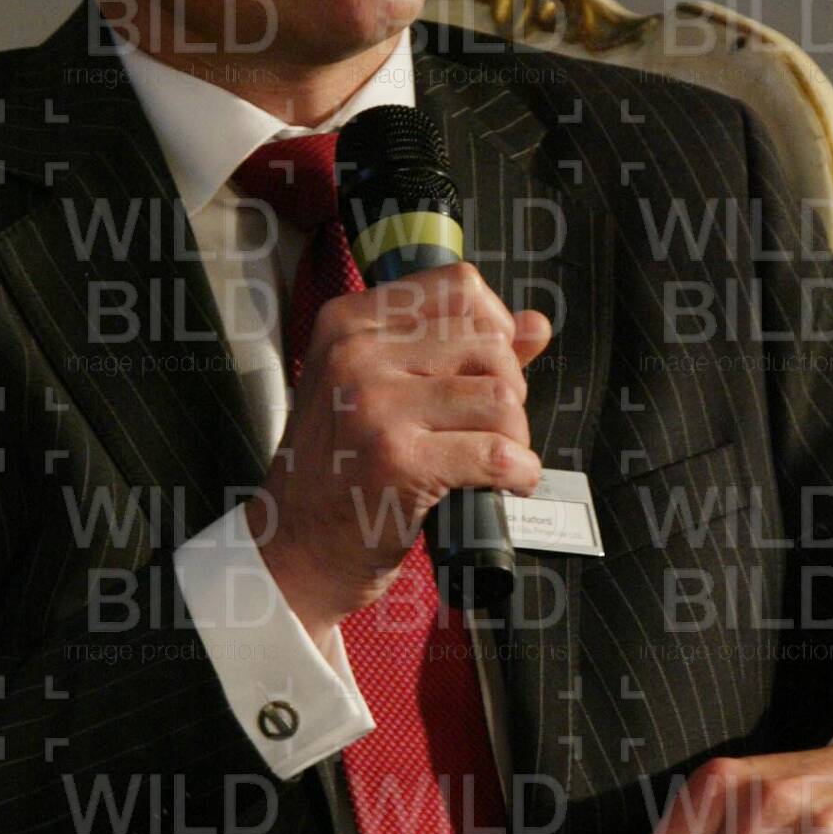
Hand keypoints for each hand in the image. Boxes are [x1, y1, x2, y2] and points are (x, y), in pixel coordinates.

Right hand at [246, 261, 552, 640]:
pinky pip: (497, 452)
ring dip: (514, 436)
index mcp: (348, 323)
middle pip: (489, 343)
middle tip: (487, 428)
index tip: (489, 366)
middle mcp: (357, 354)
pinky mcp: (399, 461)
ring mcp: (375, 406)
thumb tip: (536, 325)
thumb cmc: (341, 469)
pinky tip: (504, 484)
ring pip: (501, 396)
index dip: (495, 325)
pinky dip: (518, 472)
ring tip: (492, 459)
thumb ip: (456, 349)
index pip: (459, 286)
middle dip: (509, 390)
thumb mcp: (379, 389)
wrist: (297, 547)